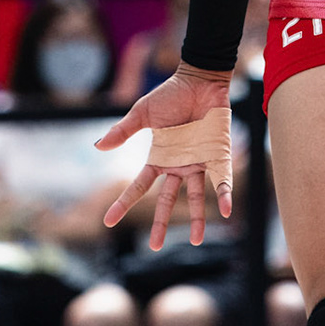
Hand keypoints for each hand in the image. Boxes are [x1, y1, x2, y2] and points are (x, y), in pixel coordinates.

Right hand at [95, 67, 232, 249]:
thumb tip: (98, 146)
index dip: (123, 203)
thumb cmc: (171, 94)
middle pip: (168, 200)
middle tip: (155, 246)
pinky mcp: (217, 155)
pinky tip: (226, 210)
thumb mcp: (143, 113)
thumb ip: (124, 131)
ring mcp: (198, 162)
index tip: (108, 221)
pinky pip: (221, 179)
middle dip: (161, 223)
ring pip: (197, 197)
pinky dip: (224, 193)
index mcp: (159, 158)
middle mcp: (178, 166)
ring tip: (198, 240)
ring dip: (198, 218)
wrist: (200, 80)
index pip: (139, 186)